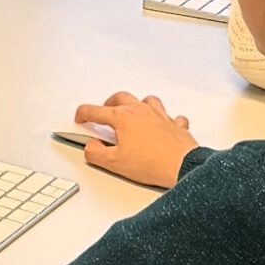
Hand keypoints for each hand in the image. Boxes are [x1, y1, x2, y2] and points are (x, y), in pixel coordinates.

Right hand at [75, 92, 198, 188]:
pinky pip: (170, 115)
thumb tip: (91, 147)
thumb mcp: (114, 163)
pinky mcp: (175, 125)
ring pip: (146, 100)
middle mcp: (141, 111)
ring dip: (136, 104)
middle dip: (108, 103)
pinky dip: (163, 118)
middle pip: (120, 97)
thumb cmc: (153, 163)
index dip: (83, 114)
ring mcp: (160, 115)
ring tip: (131, 113)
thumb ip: (95, 153)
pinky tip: (161, 124)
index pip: (95, 110)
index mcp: (122, 117)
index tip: (80, 118)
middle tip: (103, 113)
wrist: (183, 166)